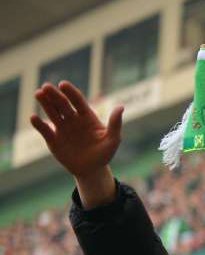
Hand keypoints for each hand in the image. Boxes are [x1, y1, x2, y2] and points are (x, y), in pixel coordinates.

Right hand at [30, 81, 121, 207]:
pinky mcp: (53, 139)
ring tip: (38, 93)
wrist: (91, 170)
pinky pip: (44, 130)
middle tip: (46, 87)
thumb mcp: (113, 140)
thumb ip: (115, 124)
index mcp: (87, 116)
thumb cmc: (104, 154)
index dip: (70, 92)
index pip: (78, 101)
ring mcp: (62, 128)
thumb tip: (121, 107)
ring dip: (45, 103)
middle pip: (62, 104)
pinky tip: (34, 117)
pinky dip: (38, 124)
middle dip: (54, 95)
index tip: (63, 84)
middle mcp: (73, 119)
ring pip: (52, 113)